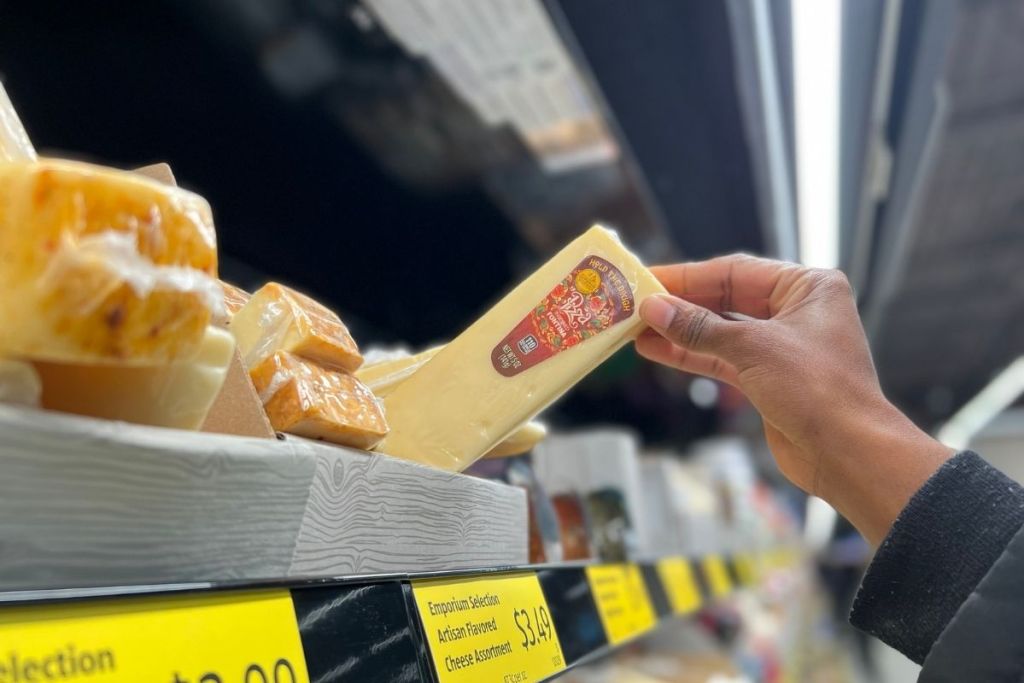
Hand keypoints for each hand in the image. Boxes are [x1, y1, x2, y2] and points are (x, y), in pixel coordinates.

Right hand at [636, 254, 950, 543]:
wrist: (849, 454)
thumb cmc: (817, 389)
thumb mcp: (752, 348)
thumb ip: (699, 327)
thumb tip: (654, 309)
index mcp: (807, 287)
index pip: (736, 271)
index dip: (688, 276)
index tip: (648, 279)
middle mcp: (797, 312)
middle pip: (726, 299)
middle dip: (681, 304)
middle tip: (636, 304)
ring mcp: (782, 347)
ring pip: (721, 332)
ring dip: (680, 332)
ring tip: (637, 329)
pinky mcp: (770, 380)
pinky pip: (723, 359)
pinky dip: (692, 356)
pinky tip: (658, 351)